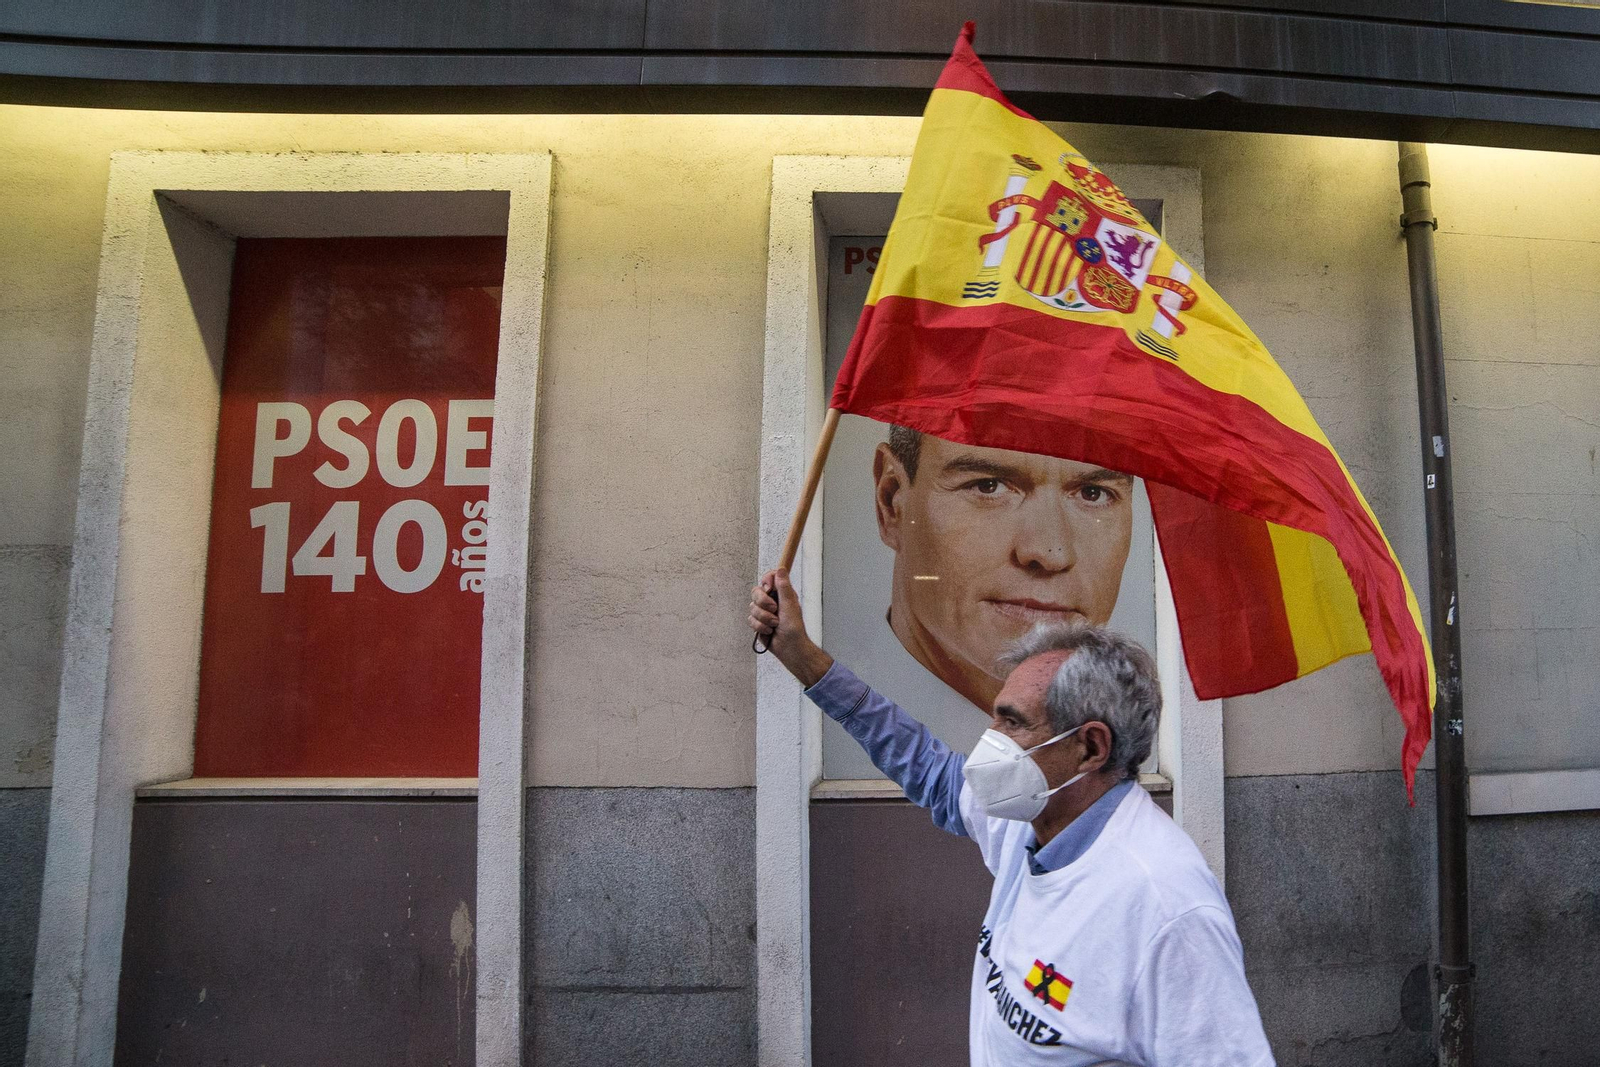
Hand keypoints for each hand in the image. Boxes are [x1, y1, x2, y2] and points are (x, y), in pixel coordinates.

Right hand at [749, 568, 832, 686]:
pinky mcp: (758, 622)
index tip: (768, 588)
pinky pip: (750, 619)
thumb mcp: (790, 605)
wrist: (789, 647)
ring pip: (752, 607)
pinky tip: (769, 630)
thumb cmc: (794, 629)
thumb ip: (784, 587)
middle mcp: (772, 600)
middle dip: (763, 603)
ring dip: (764, 618)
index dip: (766, 580)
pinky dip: (760, 626)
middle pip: (756, 592)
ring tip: (775, 624)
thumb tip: (781, 569)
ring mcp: (764, 611)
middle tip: (774, 610)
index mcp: (781, 593)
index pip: (769, 578)